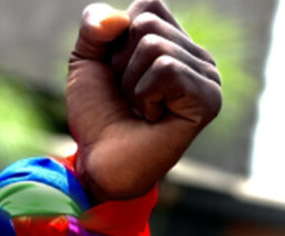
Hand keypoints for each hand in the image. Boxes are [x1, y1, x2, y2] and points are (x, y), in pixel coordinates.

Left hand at [67, 0, 221, 201]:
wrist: (98, 161)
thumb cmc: (97, 114)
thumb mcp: (86, 61)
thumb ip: (94, 26)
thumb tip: (119, 20)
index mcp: (175, 41)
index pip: (147, 5)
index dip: (115, 40)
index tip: (116, 73)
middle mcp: (197, 56)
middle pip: (147, 24)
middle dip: (120, 63)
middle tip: (126, 96)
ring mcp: (208, 77)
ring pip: (155, 46)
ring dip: (131, 82)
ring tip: (139, 109)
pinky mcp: (208, 99)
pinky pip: (167, 69)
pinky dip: (145, 94)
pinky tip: (152, 118)